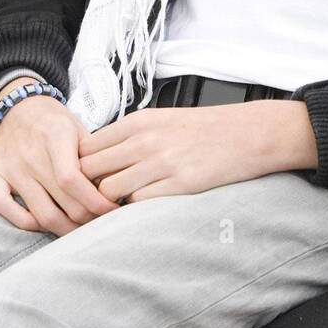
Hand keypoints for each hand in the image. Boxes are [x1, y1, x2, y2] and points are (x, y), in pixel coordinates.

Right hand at [0, 89, 119, 234]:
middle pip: (62, 202)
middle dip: (87, 218)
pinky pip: (4, 208)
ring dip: (65, 228)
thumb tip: (116, 188)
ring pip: (40, 214)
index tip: (112, 209)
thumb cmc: (55, 122)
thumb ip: (95, 157)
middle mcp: (30, 155)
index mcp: (54, 137)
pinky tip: (45, 223)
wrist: (17, 107)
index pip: (72, 180)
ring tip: (81, 228)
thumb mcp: (79, 128)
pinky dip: (27, 223)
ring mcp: (10, 168)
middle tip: (101, 220)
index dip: (95, 201)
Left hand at [78, 100, 317, 203]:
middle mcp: (144, 140)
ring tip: (119, 206)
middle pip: (89, 170)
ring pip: (109, 190)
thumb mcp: (160, 120)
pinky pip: (138, 202)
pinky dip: (136, 208)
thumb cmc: (203, 129)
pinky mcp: (180, 184)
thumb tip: (95, 159)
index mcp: (137, 122)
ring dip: (111, 201)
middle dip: (87, 188)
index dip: (80, 167)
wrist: (248, 134)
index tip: (86, 179)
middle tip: (94, 200)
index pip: (85, 148)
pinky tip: (145, 206)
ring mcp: (162, 163)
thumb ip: (128, 137)